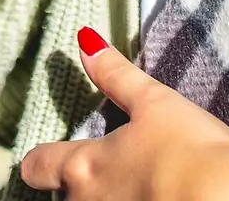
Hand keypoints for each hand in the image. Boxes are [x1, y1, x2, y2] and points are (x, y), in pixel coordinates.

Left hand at [19, 28, 228, 199]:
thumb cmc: (189, 152)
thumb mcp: (154, 102)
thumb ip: (116, 76)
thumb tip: (85, 43)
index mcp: (84, 167)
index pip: (38, 166)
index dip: (39, 158)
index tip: (42, 153)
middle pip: (64, 196)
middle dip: (77, 183)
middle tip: (102, 165)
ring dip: (103, 196)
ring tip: (131, 182)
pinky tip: (152, 195)